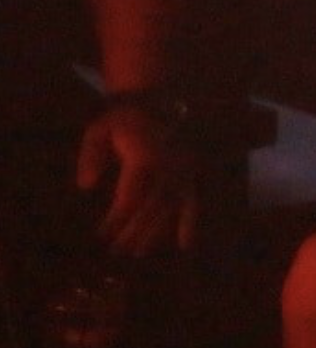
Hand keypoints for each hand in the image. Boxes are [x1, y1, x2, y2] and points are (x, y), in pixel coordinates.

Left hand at [76, 103, 199, 255]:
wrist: (163, 93)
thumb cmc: (127, 112)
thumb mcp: (101, 127)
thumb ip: (91, 155)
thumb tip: (85, 187)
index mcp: (145, 158)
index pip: (129, 198)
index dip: (116, 220)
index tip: (101, 237)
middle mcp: (169, 169)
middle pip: (151, 209)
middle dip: (134, 233)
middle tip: (118, 254)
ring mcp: (187, 172)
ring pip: (172, 209)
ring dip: (156, 233)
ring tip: (140, 254)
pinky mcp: (197, 172)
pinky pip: (196, 202)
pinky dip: (191, 224)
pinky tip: (185, 246)